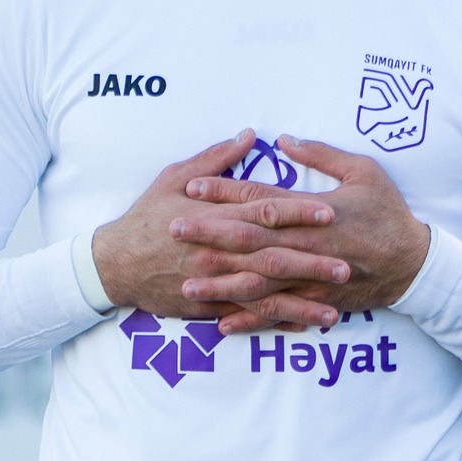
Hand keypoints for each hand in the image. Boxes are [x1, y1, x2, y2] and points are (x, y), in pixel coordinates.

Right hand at [91, 131, 350, 327]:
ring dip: (300, 303)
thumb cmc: (146, 217)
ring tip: (334, 311)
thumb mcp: (174, 177)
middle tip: (347, 266)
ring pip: (264, 295)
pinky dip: (273, 322)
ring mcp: (213, 283)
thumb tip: (250, 134)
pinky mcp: (207, 306)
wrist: (113, 263)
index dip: (299, 213)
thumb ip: (216, 159)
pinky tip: (301, 326)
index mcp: (214, 217)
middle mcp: (217, 252)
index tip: (330, 213)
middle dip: (311, 263)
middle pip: (272, 256)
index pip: (264, 212)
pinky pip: (245, 316)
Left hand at [174, 134, 430, 335]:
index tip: (192, 188)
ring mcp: (311, 278)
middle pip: (250, 241)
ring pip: (258, 282)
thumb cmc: (389, 213)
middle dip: (209, 236)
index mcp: (314, 212)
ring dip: (221, 284)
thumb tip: (284, 139)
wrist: (416, 264)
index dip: (224, 193)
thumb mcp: (364, 171)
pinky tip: (222, 323)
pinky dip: (250, 320)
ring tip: (186, 285)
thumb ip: (322, 155)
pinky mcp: (316, 301)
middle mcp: (307, 246)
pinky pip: (278, 313)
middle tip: (173, 231)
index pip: (260, 200)